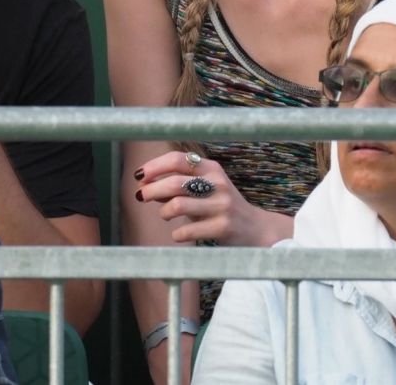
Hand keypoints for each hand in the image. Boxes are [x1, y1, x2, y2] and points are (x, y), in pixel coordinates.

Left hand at [134, 150, 289, 246]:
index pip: (177, 159)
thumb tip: (145, 185)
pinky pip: (188, 230)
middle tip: (141, 196)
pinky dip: (177, 234)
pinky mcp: (223, 227)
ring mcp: (222, 205)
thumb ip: (178, 186)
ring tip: (165, 214)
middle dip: (152, 189)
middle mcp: (218, 183)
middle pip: (175, 183)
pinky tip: (178, 235)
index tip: (140, 175)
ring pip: (178, 205)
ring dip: (164, 211)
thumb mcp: (205, 189)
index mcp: (212, 169)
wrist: (256, 229)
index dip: (155, 166)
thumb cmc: (222, 206)